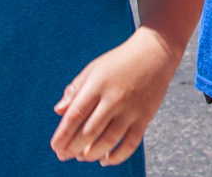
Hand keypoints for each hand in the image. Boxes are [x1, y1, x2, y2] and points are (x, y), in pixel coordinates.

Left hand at [50, 26, 177, 164]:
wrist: (155, 52)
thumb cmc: (119, 61)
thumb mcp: (94, 68)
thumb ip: (75, 89)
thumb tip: (58, 111)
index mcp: (97, 84)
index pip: (75, 115)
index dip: (62, 135)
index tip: (56, 147)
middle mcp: (114, 98)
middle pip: (89, 132)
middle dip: (73, 149)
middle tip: (65, 155)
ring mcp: (131, 108)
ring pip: (108, 141)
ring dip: (92, 154)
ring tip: (83, 157)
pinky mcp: (145, 116)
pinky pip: (131, 143)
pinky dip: (117, 156)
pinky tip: (106, 159)